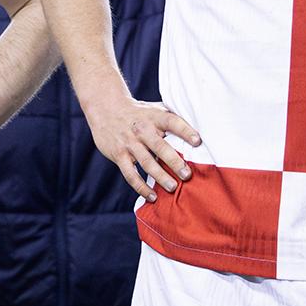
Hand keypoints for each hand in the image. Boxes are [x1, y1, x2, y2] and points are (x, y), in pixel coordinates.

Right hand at [82, 97, 199, 201]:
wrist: (106, 108)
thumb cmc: (138, 112)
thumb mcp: (154, 108)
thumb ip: (172, 116)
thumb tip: (199, 124)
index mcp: (154, 117)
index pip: (172, 122)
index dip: (185, 131)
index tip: (198, 141)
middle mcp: (142, 129)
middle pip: (160, 146)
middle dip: (174, 162)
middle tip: (187, 175)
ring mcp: (129, 143)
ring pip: (146, 162)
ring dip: (160, 177)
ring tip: (173, 188)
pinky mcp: (118, 155)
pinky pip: (130, 174)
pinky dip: (141, 187)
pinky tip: (152, 196)